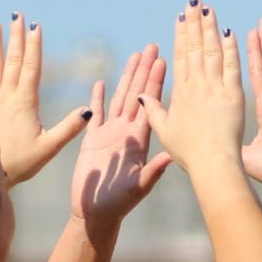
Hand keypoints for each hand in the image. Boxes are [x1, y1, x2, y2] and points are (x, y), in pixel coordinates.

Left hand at [0, 12, 86, 185]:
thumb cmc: (19, 163)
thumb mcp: (49, 148)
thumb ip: (69, 128)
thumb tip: (87, 110)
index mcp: (24, 102)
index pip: (31, 67)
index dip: (34, 46)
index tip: (36, 27)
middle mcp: (5, 96)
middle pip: (11, 59)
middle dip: (15, 36)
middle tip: (16, 15)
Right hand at [69, 44, 172, 227]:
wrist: (96, 214)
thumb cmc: (119, 204)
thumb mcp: (139, 186)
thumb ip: (153, 170)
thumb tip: (170, 155)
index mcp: (139, 140)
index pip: (150, 105)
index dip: (156, 83)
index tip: (164, 61)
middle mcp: (126, 132)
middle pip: (137, 94)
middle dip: (144, 71)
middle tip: (152, 47)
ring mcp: (109, 134)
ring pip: (119, 98)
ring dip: (126, 77)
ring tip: (134, 56)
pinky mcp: (92, 140)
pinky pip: (95, 113)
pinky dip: (98, 98)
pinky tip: (102, 81)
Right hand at [137, 0, 245, 173]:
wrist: (212, 163)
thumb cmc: (188, 152)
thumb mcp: (164, 131)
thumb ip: (153, 110)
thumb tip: (140, 95)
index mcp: (180, 93)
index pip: (180, 56)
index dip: (180, 35)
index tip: (180, 18)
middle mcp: (196, 85)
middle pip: (194, 47)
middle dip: (194, 23)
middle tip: (194, 2)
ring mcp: (215, 88)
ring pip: (212, 51)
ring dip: (210, 28)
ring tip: (209, 9)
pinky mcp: (233, 94)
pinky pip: (231, 66)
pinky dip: (231, 48)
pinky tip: (230, 32)